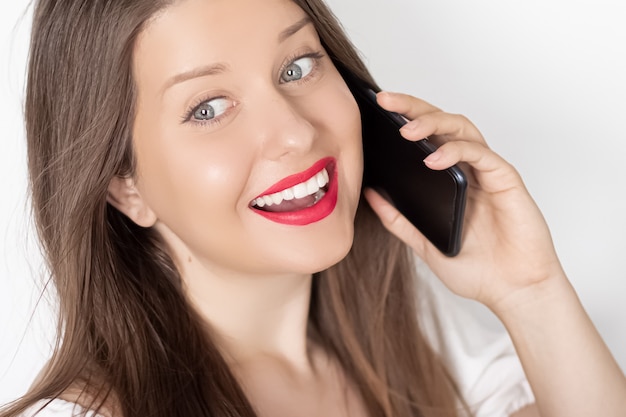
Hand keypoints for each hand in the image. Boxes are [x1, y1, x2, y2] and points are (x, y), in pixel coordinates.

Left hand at [364, 92, 564, 311]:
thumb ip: (398, 218)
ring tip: (406, 129)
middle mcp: (468, 169)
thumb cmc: (476, 269)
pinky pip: (481, 155)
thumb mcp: (423, 242)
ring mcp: (487, 172)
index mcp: (448, 179)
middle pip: (441, 124)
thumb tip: (370, 193)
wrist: (512, 292)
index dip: (403, 119)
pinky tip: (433, 159)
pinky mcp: (506, 180)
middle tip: (386, 100)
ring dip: (434, 123)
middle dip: (413, 108)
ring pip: (462, 129)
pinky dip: (457, 152)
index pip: (425, 138)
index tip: (375, 110)